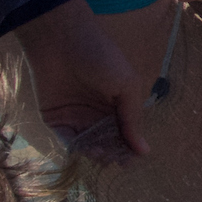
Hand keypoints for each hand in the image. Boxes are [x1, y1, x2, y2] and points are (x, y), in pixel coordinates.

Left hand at [15, 0, 149, 161]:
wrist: (62, 42)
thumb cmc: (101, 58)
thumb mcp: (127, 85)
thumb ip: (133, 119)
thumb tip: (145, 151)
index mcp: (118, 105)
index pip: (127, 133)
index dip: (131, 148)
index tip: (133, 158)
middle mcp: (98, 114)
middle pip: (109, 143)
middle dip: (114, 154)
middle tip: (116, 159)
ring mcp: (77, 118)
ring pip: (89, 145)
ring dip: (97, 153)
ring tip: (101, 152)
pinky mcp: (56, 120)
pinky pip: (68, 140)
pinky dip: (78, 148)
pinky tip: (87, 148)